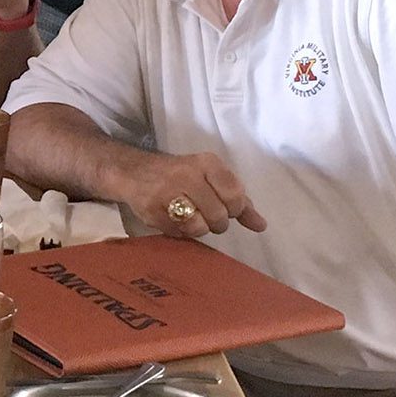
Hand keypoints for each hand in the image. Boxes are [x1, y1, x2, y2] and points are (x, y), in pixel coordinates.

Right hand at [128, 151, 265, 236]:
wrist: (134, 172)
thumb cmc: (181, 175)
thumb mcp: (211, 179)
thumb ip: (238, 201)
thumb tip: (261, 226)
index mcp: (206, 163)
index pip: (235, 195)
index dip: (235, 209)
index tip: (227, 207)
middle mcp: (186, 175)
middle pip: (218, 215)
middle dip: (217, 223)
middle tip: (207, 214)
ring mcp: (166, 193)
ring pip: (199, 227)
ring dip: (198, 228)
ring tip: (191, 217)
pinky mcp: (151, 210)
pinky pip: (178, 233)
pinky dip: (180, 231)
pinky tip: (174, 219)